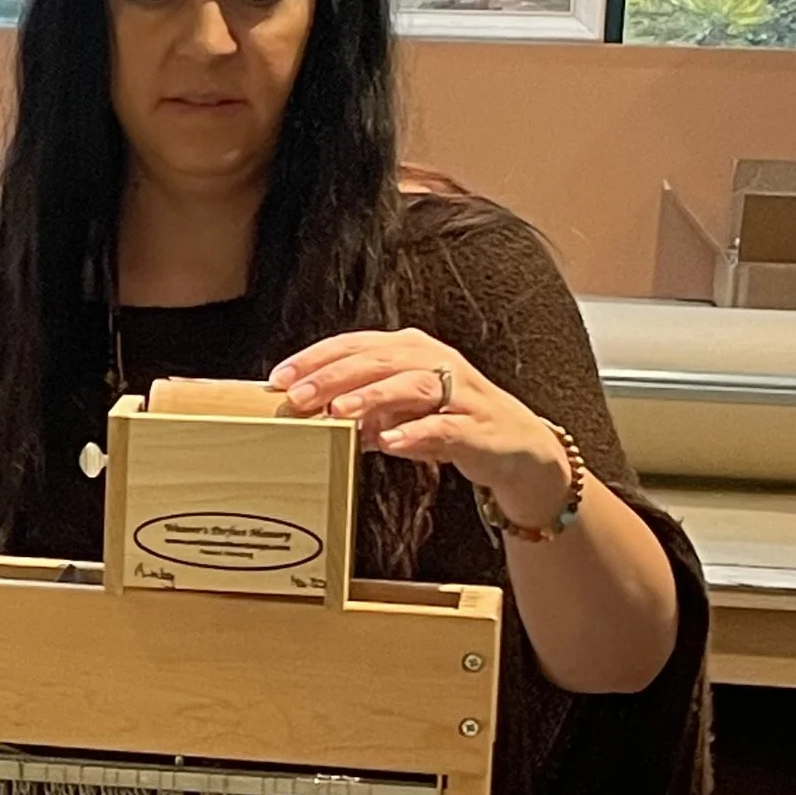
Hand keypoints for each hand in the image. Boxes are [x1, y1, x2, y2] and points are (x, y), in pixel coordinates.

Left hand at [270, 329, 576, 533]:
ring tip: (337, 414)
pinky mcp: (478, 426)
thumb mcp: (397, 412)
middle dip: (333, 377)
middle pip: (379, 360)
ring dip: (372, 398)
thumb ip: (358, 409)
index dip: (316, 358)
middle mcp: (436, 361)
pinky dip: (416, 432)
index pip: (356, 345)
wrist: (516, 449)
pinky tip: (388, 443)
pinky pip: (445, 426)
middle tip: (296, 396)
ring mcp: (461, 392)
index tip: (279, 377)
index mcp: (411, 350)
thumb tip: (306, 414)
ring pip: (412, 385)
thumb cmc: (448, 422)